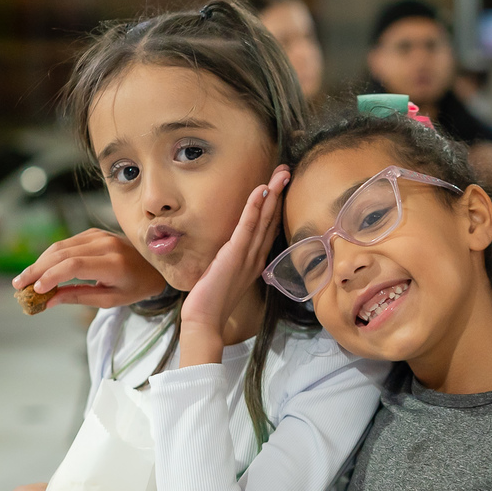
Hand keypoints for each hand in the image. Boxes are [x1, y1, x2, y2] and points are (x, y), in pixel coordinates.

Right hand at [11, 229, 166, 309]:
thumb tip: (47, 301)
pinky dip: (50, 256)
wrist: (155, 266)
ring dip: (39, 262)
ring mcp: (99, 235)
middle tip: (19, 286)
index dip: (52, 276)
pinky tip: (40, 269)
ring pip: (60, 246)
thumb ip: (78, 298)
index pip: (75, 266)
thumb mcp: (111, 299)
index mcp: (114, 264)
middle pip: (62, 254)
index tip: (36, 290)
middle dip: (37, 270)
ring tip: (24, 280)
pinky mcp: (93, 233)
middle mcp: (106, 245)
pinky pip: (66, 243)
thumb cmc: (136, 287)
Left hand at [179, 166, 289, 362]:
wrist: (205, 319)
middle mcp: (256, 256)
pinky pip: (247, 227)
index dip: (275, 206)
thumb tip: (229, 249)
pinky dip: (255, 208)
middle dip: (279, 194)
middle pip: (271, 219)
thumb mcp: (224, 275)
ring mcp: (248, 256)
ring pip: (264, 220)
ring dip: (272, 195)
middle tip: (286, 171)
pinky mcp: (235, 255)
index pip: (268, 228)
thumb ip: (230, 260)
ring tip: (280, 174)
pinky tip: (261, 191)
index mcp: (254, 261)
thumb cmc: (211, 301)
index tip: (280, 186)